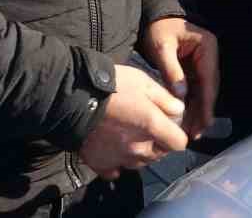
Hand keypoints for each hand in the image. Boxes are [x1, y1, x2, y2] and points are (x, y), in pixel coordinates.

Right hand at [77, 64, 187, 179]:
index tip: (169, 124)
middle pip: (159, 155)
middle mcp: (138, 148)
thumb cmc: (111, 85)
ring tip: (128, 136)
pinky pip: (114, 170)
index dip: (176, 133)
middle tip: (146, 126)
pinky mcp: (100, 163)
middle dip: (158, 143)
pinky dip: (116, 164)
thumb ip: (165, 98)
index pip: (178, 143)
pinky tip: (113, 151)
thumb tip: (179, 111)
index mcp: (152, 127)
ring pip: (139, 163)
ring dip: (139, 153)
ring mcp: (119, 158)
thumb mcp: (143, 81)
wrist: (72, 97)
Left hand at [139, 18, 218, 140]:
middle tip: (196, 133)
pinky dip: (189, 104)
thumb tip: (181, 95)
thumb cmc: (158, 28)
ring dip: (196, 111)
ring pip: (202, 91)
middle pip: (208, 88)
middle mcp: (209, 56)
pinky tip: (185, 120)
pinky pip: (194, 89)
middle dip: (202, 111)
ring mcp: (202, 63)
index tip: (205, 121)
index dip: (207, 102)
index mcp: (207, 46)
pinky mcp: (193, 69)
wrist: (151, 17)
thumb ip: (171, 70)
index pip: (209, 78)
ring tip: (190, 132)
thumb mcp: (162, 47)